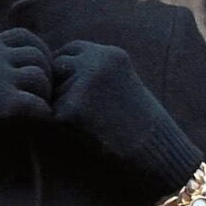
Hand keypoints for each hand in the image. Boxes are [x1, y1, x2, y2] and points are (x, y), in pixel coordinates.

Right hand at [0, 25, 53, 147]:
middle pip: (36, 54)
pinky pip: (38, 104)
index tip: (40, 72)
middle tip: (43, 96)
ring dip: (44, 95)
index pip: (23, 36)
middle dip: (46, 75)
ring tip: (38, 110)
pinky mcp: (4, 104)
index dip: (39, 52)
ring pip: (39, 76)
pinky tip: (38, 123)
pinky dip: (42, 114)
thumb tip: (24, 64)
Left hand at [52, 38, 205, 205]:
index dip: (66, 71)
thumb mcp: (122, 84)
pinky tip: (85, 136)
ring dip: (60, 107)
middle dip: (58, 86)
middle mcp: (95, 61)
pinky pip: (49, 116)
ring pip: (50, 93)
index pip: (68, 50)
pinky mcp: (70, 110)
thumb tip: (55, 71)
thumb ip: (93, 72)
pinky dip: (61, 128)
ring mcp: (81, 84)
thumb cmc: (140, 126)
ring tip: (89, 125)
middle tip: (80, 113)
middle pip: (55, 67)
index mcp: (110, 54)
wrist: (155, 154)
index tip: (76, 92)